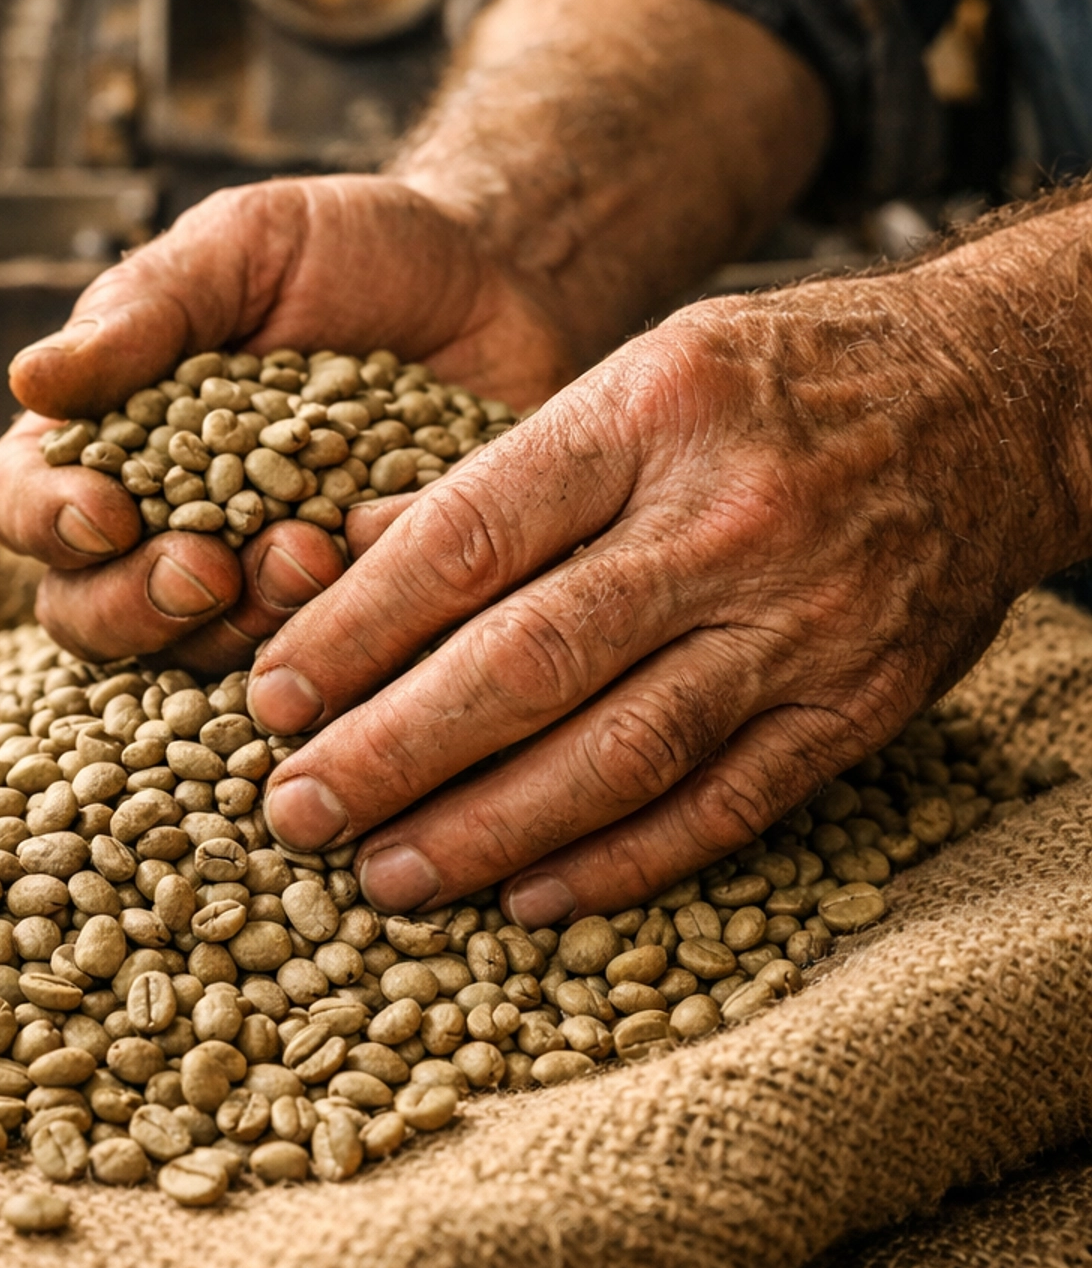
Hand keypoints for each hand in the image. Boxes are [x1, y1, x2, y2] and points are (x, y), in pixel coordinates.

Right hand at [0, 174, 573, 670]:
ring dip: (246, 626)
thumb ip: (146, 310)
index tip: (103, 514)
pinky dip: (345, 645)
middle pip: (93, 615)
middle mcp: (165, 527)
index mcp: (110, 438)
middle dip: (138, 605)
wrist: (493, 278)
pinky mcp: (353, 619)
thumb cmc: (349, 252)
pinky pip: (327, 669)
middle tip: (207, 571)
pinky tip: (386, 588)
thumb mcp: (245, 246)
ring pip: (203, 657)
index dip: (45, 523)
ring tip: (312, 554)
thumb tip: (30, 379)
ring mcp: (257, 586)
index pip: (24, 502)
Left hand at [249, 248, 1072, 922]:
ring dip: (487, 829)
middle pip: (527, 661)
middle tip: (295, 812)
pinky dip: (621, 862)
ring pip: (619, 753)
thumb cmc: (786, 378)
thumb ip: (504, 472)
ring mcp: (802, 623)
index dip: (356, 630)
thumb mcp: (641, 371)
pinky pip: (724, 805)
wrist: (997, 396)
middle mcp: (726, 522)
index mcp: (651, 414)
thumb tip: (344, 557)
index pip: (470, 537)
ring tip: (385, 873)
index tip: (271, 695)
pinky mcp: (858, 705)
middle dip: (393, 751)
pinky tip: (529, 897)